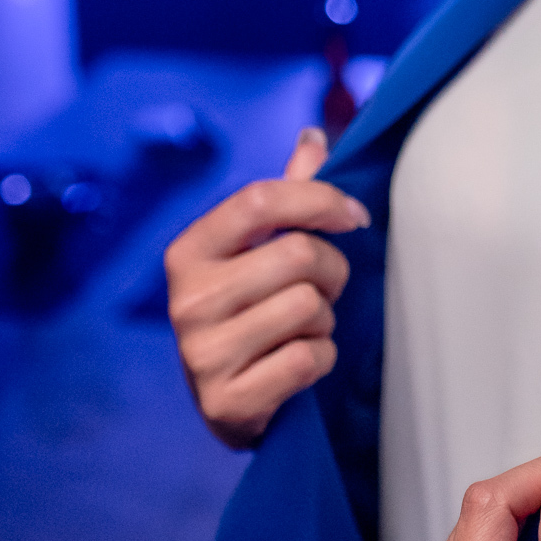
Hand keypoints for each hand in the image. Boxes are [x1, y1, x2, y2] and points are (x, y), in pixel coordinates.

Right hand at [165, 126, 370, 448]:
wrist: (231, 404)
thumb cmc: (253, 311)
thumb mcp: (257, 252)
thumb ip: (286, 195)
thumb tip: (313, 136)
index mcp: (189, 251)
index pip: (262, 199)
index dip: (321, 200)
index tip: (354, 218)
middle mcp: (186, 300)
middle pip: (299, 254)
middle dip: (332, 271)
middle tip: (324, 289)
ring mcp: (202, 354)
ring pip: (309, 307)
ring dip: (324, 320)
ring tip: (301, 329)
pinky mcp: (226, 402)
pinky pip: (309, 358)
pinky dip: (320, 359)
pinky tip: (295, 364)